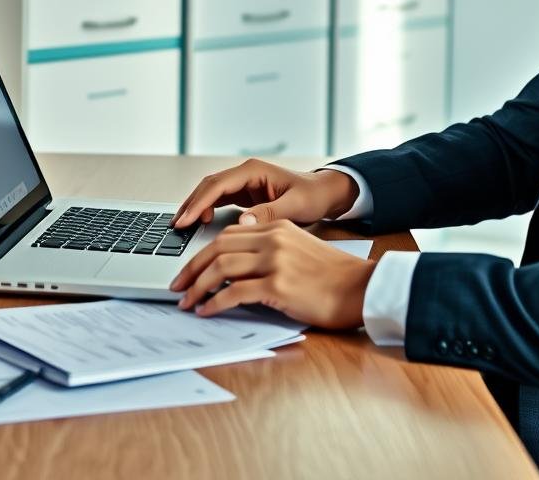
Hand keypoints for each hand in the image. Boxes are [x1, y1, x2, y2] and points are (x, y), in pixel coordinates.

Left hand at [170, 220, 375, 328]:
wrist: (360, 288)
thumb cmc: (333, 276)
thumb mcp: (299, 250)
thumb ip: (271, 249)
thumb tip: (237, 267)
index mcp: (278, 227)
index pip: (229, 234)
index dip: (204, 252)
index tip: (191, 269)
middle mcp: (274, 239)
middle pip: (219, 248)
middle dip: (192, 268)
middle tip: (178, 286)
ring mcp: (276, 261)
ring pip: (221, 268)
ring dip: (198, 287)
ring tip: (187, 302)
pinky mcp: (278, 286)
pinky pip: (234, 293)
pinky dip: (214, 303)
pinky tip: (206, 311)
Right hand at [171, 159, 357, 228]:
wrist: (324, 193)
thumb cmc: (313, 196)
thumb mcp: (295, 206)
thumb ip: (269, 213)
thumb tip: (242, 222)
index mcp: (254, 171)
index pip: (218, 185)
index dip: (199, 202)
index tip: (185, 220)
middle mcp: (246, 174)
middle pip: (209, 186)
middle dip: (190, 204)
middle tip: (175, 226)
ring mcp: (244, 183)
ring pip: (211, 192)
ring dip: (195, 206)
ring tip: (181, 226)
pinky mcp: (245, 194)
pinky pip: (219, 200)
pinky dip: (206, 209)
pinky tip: (199, 223)